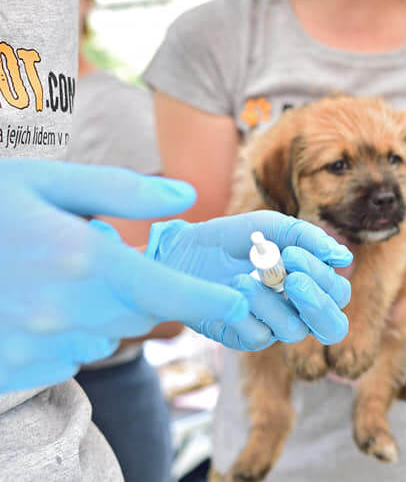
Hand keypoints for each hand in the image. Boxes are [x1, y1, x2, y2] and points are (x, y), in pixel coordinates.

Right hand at [0, 159, 241, 391]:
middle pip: (138, 317)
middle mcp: (65, 313)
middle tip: (94, 261)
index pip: (167, 295)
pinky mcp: (16, 368)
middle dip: (133, 292)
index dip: (209, 302)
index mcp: (82, 262)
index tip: (238, 305)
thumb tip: (184, 199)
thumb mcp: (47, 182)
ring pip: (102, 337)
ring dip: (95, 312)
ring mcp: (37, 346)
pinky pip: (66, 357)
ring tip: (49, 278)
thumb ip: (122, 192)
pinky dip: (62, 333)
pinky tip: (28, 303)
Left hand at [145, 211, 352, 347]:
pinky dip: (248, 310)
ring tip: (245, 278)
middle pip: (333, 326)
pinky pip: (260, 335)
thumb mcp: (272, 227)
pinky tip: (233, 288)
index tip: (292, 252)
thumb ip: (308, 238)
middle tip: (293, 280)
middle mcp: (298, 309)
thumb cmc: (232, 239)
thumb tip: (344, 257)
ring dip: (272, 302)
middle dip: (318, 303)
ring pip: (295, 331)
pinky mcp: (246, 338)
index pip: (338, 292)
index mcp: (311, 283)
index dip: (323, 277)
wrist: (185, 250)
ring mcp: (273, 326)